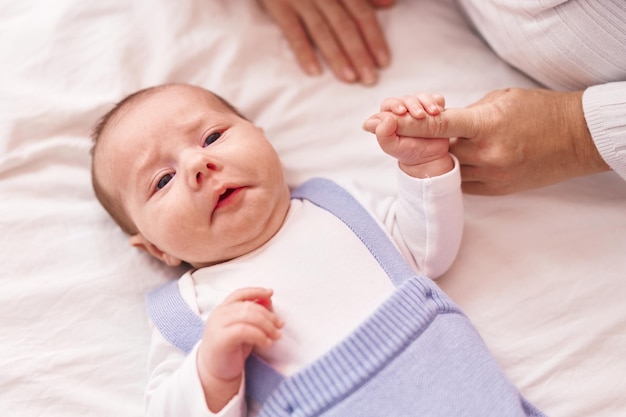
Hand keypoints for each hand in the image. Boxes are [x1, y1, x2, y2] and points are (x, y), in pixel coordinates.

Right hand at [196, 287, 282, 411]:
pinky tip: (267, 343)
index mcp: (223, 309)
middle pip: (249, 306)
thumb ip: (254, 313)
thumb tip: (268, 299)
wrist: (213, 373)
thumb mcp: (245, 328)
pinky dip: (260, 335)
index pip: (240, 294)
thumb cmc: (231, 349)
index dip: (256, 291)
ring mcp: (218, 326)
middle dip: (268, 315)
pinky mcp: (221, 339)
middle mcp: (219, 314)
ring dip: (267, 325)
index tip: (271, 293)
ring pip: (248, 316)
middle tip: (280, 325)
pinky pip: (245, 330)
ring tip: (276, 335)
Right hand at [258, 0, 393, 84]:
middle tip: (369, 78)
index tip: (383, 62)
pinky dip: (303, 51)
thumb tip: (390, 3)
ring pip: (322, 30)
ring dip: (337, 56)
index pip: (362, 13)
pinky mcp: (278, 4)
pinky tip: (314, 71)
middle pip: (345, 25)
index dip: (374, 37)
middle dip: (359, 53)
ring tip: (349, 78)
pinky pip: (292, 31)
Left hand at [363, 93, 452, 177]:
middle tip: (420, 115)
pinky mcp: (432, 109)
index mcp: (389, 118)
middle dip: (413, 104)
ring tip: (434, 112)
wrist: (428, 158)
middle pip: (406, 98)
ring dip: (427, 102)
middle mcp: (403, 111)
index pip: (388, 104)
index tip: (402, 111)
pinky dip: (437, 101)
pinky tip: (439, 110)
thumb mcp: (392, 147)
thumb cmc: (407, 152)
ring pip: (421, 97)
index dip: (394, 104)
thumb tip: (381, 119)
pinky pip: (436, 98)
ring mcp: (418, 108)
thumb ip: (382, 134)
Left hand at [381, 88, 608, 193]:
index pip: (437, 126)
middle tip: (389, 133)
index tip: (378, 124)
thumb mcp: (500, 99)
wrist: (576, 139)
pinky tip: (451, 161)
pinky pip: (462, 184)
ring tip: (424, 148)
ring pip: (446, 171)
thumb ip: (466, 113)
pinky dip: (452, 172)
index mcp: (487, 125)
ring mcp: (493, 177)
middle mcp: (487, 155)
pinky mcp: (497, 191)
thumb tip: (437, 124)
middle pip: (435, 152)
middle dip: (414, 143)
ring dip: (434, 159)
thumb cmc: (540, 111)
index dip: (405, 126)